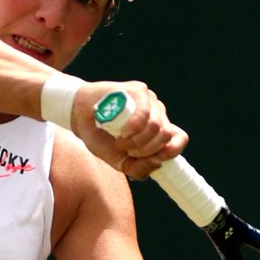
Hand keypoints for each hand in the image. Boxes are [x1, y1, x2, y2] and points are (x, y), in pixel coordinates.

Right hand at [70, 81, 188, 179]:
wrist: (80, 117)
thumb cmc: (100, 137)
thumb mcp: (119, 161)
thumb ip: (138, 168)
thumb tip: (157, 162)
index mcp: (157, 130)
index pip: (179, 138)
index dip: (172, 151)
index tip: (153, 158)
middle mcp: (157, 114)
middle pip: (166, 136)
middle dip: (144, 151)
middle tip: (126, 150)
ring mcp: (149, 101)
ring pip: (157, 127)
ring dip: (137, 142)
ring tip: (120, 141)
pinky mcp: (138, 91)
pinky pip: (145, 113)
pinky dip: (133, 128)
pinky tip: (122, 131)